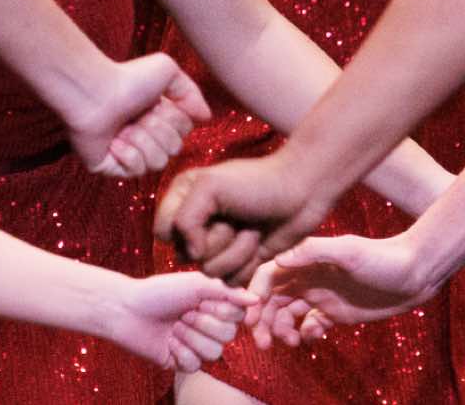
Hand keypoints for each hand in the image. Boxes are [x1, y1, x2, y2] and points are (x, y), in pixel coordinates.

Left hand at [74, 54, 208, 177]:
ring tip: (124, 127)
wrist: (94, 92)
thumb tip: (205, 117)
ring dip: (143, 141)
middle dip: (158, 130)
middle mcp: (144, 136)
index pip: (184, 132)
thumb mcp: (168, 72)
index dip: (174, 119)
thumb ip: (191, 93)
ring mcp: (127, 153)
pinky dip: (128, 155)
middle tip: (138, 115)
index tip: (157, 103)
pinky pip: (135, 172)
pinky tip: (115, 141)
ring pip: (158, 163)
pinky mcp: (110, 167)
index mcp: (157, 117)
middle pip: (174, 149)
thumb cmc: (128, 78)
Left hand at [105, 271, 259, 373]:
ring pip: (214, 353)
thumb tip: (256, 298)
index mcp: (213, 305)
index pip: (238, 316)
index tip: (201, 301)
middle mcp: (207, 326)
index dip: (221, 311)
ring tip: (174, 327)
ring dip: (191, 338)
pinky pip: (196, 365)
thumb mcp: (194, 284)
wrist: (127, 310)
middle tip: (183, 314)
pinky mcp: (182, 362)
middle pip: (228, 336)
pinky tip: (168, 342)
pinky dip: (181, 352)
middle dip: (203, 323)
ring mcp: (195, 345)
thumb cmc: (159, 291)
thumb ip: (226, 292)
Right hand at [154, 153, 333, 276]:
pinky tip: (260, 244)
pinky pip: (231, 281)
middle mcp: (198, 224)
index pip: (163, 232)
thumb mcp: (209, 186)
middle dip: (216, 240)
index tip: (207, 213)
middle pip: (187, 256)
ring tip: (252, 229)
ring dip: (237, 252)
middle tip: (236, 218)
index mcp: (183, 199)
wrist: (301, 192)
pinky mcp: (240, 262)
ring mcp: (219, 245)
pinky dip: (249, 264)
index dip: (182, 231)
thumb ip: (185, 218)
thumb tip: (193, 254)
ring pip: (211, 271)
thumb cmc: (256, 182)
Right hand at [247, 232, 437, 348]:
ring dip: (280, 329)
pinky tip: (313, 337)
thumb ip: (312, 252)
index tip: (250, 317)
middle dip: (262, 320)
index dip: (253, 294)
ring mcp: (321, 296)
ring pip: (287, 314)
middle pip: (272, 299)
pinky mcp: (335, 313)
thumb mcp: (347, 250)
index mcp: (306, 260)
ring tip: (289, 343)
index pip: (268, 276)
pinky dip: (305, 333)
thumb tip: (279, 260)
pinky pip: (310, 325)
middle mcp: (308, 277)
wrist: (415, 274)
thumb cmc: (382, 258)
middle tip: (262, 343)